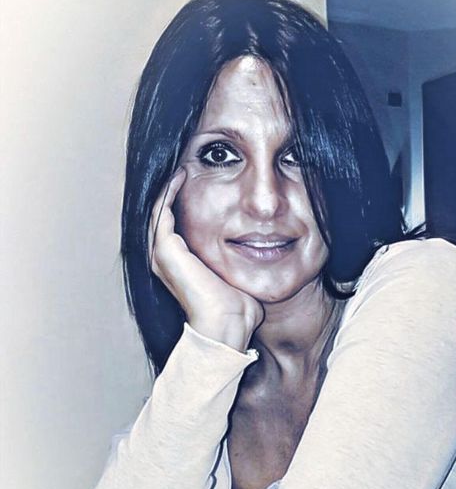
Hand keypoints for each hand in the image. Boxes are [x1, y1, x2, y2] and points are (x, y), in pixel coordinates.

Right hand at [148, 168, 263, 349]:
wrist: (227, 325)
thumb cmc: (238, 307)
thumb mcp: (238, 272)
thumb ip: (241, 257)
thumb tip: (264, 244)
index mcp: (179, 263)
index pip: (175, 222)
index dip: (183, 199)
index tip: (199, 178)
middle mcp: (164, 258)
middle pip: (162, 212)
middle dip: (172, 188)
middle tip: (186, 163)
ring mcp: (161, 254)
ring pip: (157, 208)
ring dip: (168, 185)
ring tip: (181, 163)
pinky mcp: (165, 250)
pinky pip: (161, 210)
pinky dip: (168, 191)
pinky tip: (181, 174)